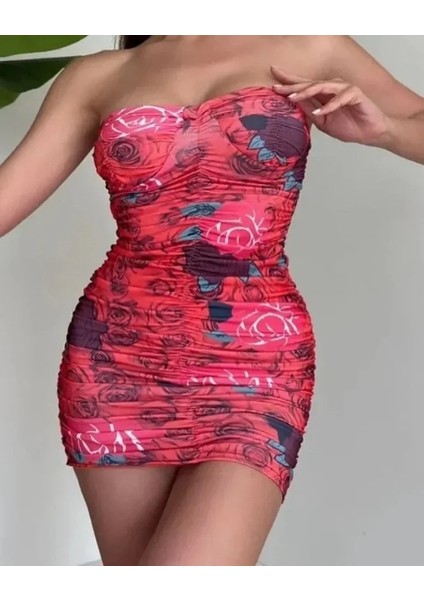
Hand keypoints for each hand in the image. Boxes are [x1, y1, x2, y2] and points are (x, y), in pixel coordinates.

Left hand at [270, 65, 390, 145]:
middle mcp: (332, 87)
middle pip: (309, 83)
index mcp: (323, 94)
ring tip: (293, 98)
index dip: (288, 81)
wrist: (371, 133)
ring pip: (322, 86)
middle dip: (292, 84)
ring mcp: (344, 89)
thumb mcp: (323, 121)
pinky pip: (341, 98)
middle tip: (276, 85)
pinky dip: (330, 105)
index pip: (303, 85)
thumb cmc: (349, 126)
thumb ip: (310, 111)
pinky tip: (320, 112)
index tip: (272, 78)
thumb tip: (292, 104)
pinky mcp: (356, 94)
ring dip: (307, 91)